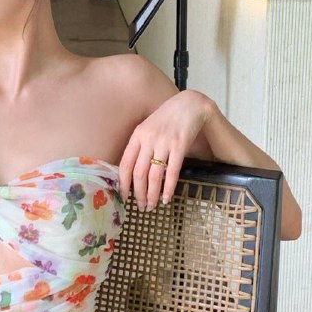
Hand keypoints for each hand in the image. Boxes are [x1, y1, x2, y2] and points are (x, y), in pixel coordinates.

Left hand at [119, 90, 213, 209]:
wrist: (189, 104)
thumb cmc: (166, 118)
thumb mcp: (147, 128)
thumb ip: (139, 146)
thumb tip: (132, 172)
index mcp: (137, 136)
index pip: (125, 164)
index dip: (123, 183)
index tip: (123, 197)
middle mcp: (148, 140)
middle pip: (139, 173)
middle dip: (138, 193)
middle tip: (140, 206)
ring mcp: (164, 143)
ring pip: (154, 175)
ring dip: (152, 194)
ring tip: (152, 205)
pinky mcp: (179, 146)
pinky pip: (172, 172)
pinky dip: (169, 188)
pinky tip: (167, 198)